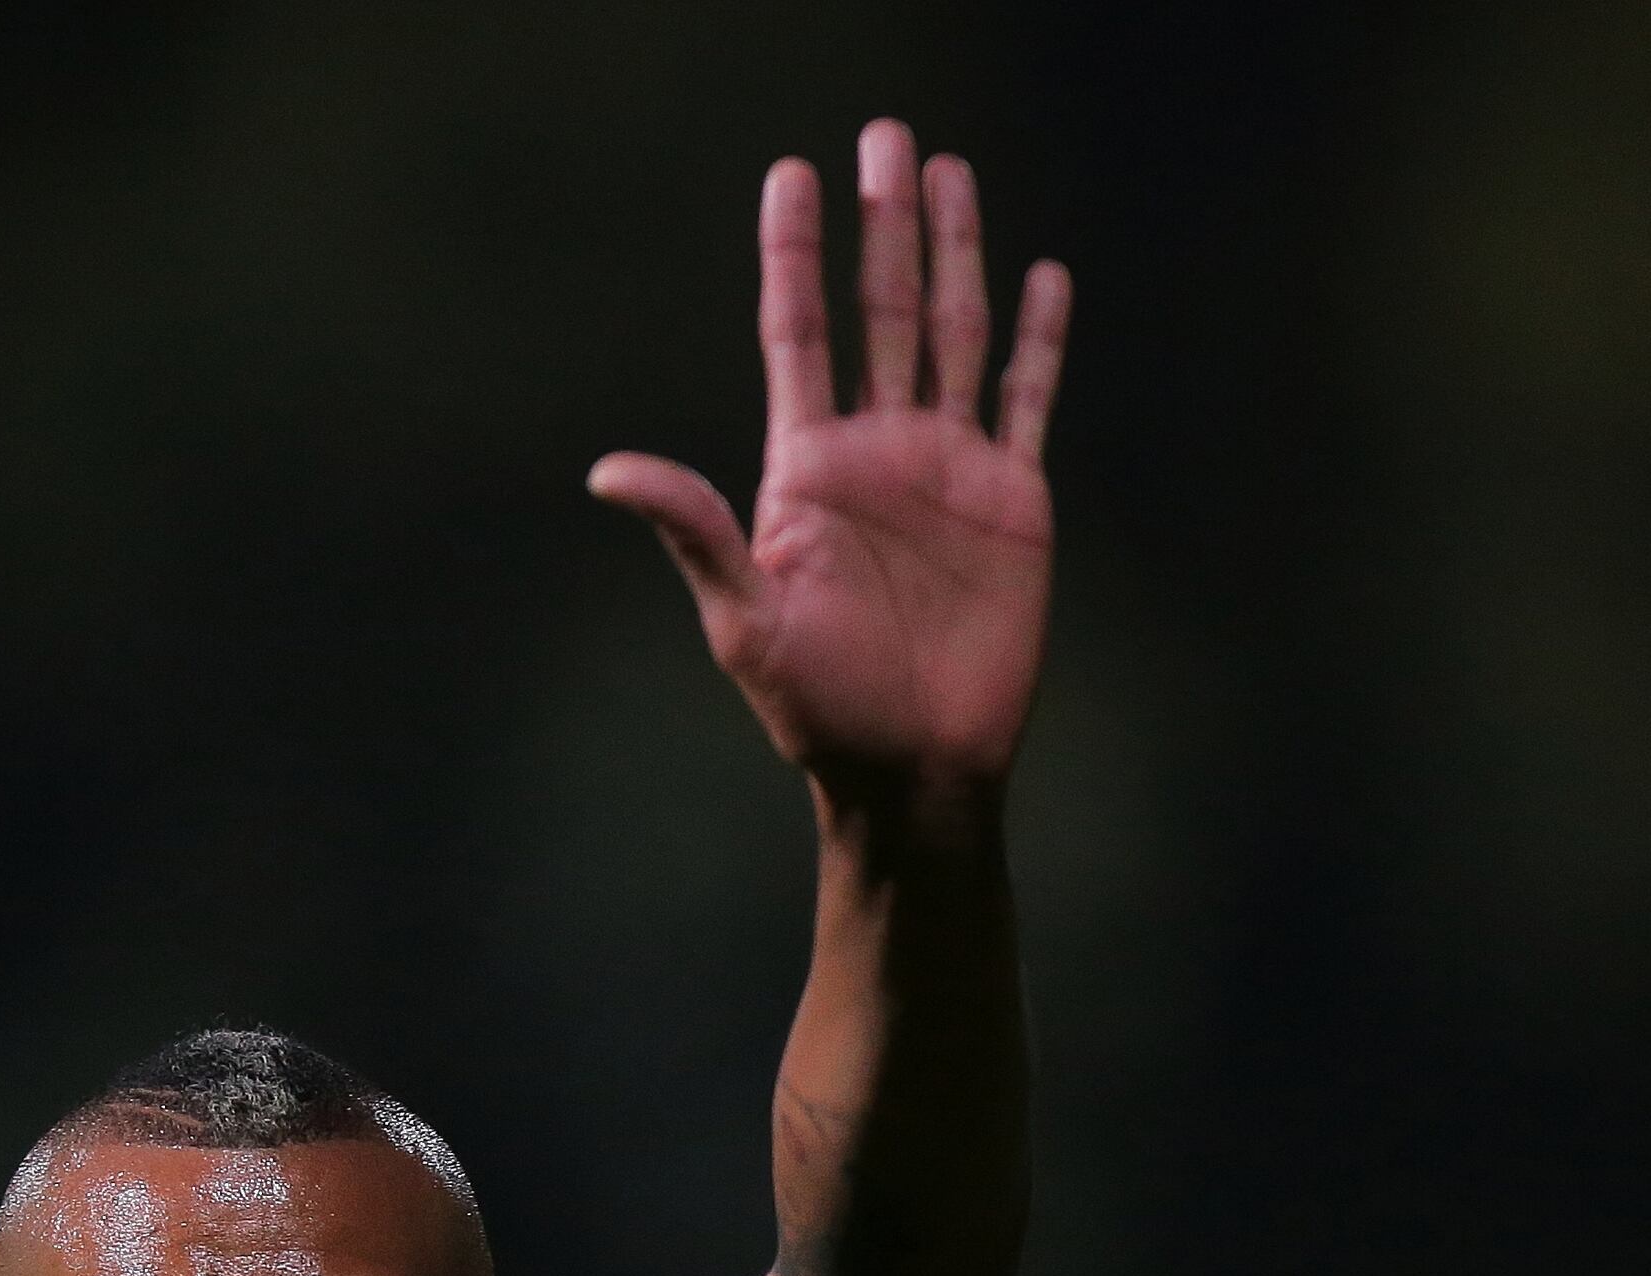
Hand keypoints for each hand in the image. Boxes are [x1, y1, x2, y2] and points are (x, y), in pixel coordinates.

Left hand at [590, 120, 1069, 824]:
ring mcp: (947, 467)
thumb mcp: (745, 621)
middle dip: (883, 222)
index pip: (797, 332)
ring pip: (955, 332)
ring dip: (955, 251)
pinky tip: (1043, 277)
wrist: (914, 768)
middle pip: (881, 309)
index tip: (791, 173)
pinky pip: (1028, 399)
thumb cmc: (819, 708)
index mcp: (807, 466)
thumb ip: (695, 532)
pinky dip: (1039, 340)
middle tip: (884, 132)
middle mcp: (877, 449)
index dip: (795, 252)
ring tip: (949, 171)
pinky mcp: (1011, 499)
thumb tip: (607, 472)